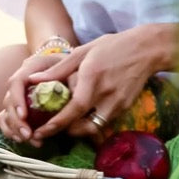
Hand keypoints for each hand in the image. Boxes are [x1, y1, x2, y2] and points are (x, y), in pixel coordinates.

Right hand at [0, 48, 72, 143]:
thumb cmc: (77, 69)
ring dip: (13, 128)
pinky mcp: (20, 105)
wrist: (75, 68)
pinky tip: (22, 140)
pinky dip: (11, 130)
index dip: (17, 99)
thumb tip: (64, 99)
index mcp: (33, 66)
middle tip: (28, 135)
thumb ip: (72, 82)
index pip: (17, 81)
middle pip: (8, 99)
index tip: (24, 116)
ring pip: (5, 111)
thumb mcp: (77, 71)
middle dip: (16, 120)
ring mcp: (19, 93)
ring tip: (28, 140)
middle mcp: (22, 79)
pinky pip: (6, 119)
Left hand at [25, 29, 161, 145]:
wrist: (146, 49)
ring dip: (78, 129)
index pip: (74, 108)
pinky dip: (91, 123)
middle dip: (65, 131)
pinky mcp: (125, 108)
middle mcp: (106, 93)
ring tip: (66, 123)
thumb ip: (58, 69)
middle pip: (83, 125)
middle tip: (50, 129)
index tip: (42, 131)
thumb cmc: (112, 47)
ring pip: (94, 128)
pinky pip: (104, 122)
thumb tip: (32, 79)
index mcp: (92, 76)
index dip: (57, 123)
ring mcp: (118, 102)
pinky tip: (83, 115)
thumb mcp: (82, 51)